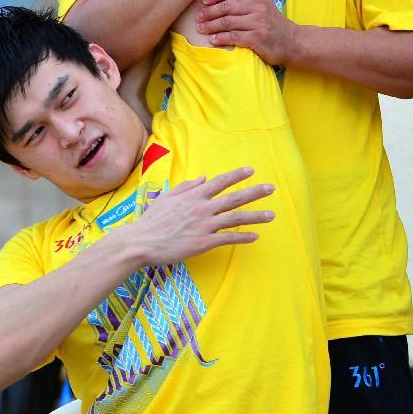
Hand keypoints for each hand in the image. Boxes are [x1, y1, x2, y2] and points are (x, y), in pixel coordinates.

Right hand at [117, 167, 275, 270]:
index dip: (237, 176)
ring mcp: (205, 225)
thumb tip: (203, 178)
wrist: (141, 241)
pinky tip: (255, 236)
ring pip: (236, 218)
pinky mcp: (204, 242)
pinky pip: (228, 238)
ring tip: (271, 216)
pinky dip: (243, 237)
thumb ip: (187, 187)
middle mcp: (202, 207)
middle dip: (255, 192)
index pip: (220, 182)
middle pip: (234, 197)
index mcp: (193, 195)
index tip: (250, 171)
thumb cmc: (152, 220)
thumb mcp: (167, 197)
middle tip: (271, 188)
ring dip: (256, 216)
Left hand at [197, 0, 298, 65]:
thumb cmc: (272, 23)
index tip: (203, 2)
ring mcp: (257, 23)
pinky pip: (233, 37)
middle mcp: (257, 7)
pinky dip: (220, 38)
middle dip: (209, 12)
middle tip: (198, 18)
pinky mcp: (256, 38)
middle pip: (226, 7)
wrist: (293, 42)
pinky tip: (213, 40)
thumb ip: (246, 0)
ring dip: (211, 26)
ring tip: (201, 29)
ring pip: (227, 22)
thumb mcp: (262, 6)